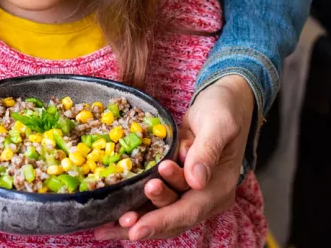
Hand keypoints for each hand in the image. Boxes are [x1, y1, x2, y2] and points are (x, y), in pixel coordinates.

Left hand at [94, 75, 253, 240]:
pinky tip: (111, 215)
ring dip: (136, 219)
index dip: (162, 221)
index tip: (137, 229)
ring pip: (161, 214)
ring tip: (107, 224)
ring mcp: (190, 192)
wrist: (224, 101)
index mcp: (219, 187)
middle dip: (144, 223)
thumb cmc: (223, 109)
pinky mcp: (176, 184)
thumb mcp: (219, 124)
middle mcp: (205, 196)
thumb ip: (207, 150)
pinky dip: (135, 207)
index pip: (189, 210)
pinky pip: (155, 200)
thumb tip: (195, 180)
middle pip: (173, 219)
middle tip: (119, 220)